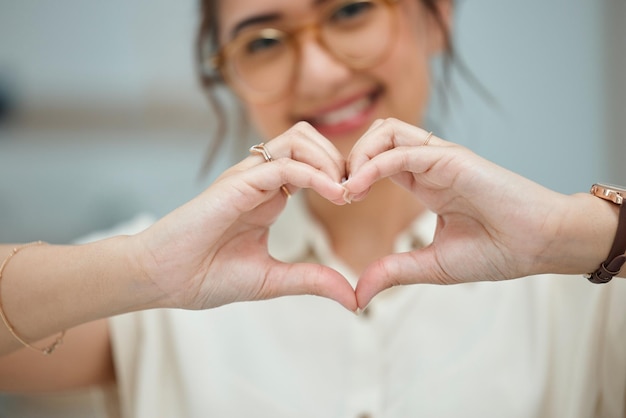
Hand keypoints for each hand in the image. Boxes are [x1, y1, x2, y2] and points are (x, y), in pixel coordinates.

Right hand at [130, 122, 356, 311]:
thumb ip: (312, 281)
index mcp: (269, 196)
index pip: (310, 161)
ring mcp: (247, 177)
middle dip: (338, 158)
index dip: (338, 173)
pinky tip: (335, 195)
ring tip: (345, 190)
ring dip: (328, 158)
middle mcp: (259, 179)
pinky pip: (283, 164)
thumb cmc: (205, 276)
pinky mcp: (236, 183)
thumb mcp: (272, 280)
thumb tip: (353, 297)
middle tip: (354, 190)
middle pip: (307, 138)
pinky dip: (315, 174)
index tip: (356, 198)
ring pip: (297, 139)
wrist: (162, 280)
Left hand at [344, 118, 607, 307]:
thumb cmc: (497, 252)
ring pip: (386, 131)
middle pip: (377, 135)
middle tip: (336, 191)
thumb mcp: (432, 265)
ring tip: (345, 188)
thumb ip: (393, 271)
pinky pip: (402, 150)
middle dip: (348, 158)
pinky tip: (356, 188)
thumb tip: (356, 296)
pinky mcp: (452, 158)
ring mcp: (440, 157)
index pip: (377, 160)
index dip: (352, 173)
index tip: (337, 200)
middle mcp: (429, 164)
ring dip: (357, 155)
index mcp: (424, 182)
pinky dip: (373, 164)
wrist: (540, 246)